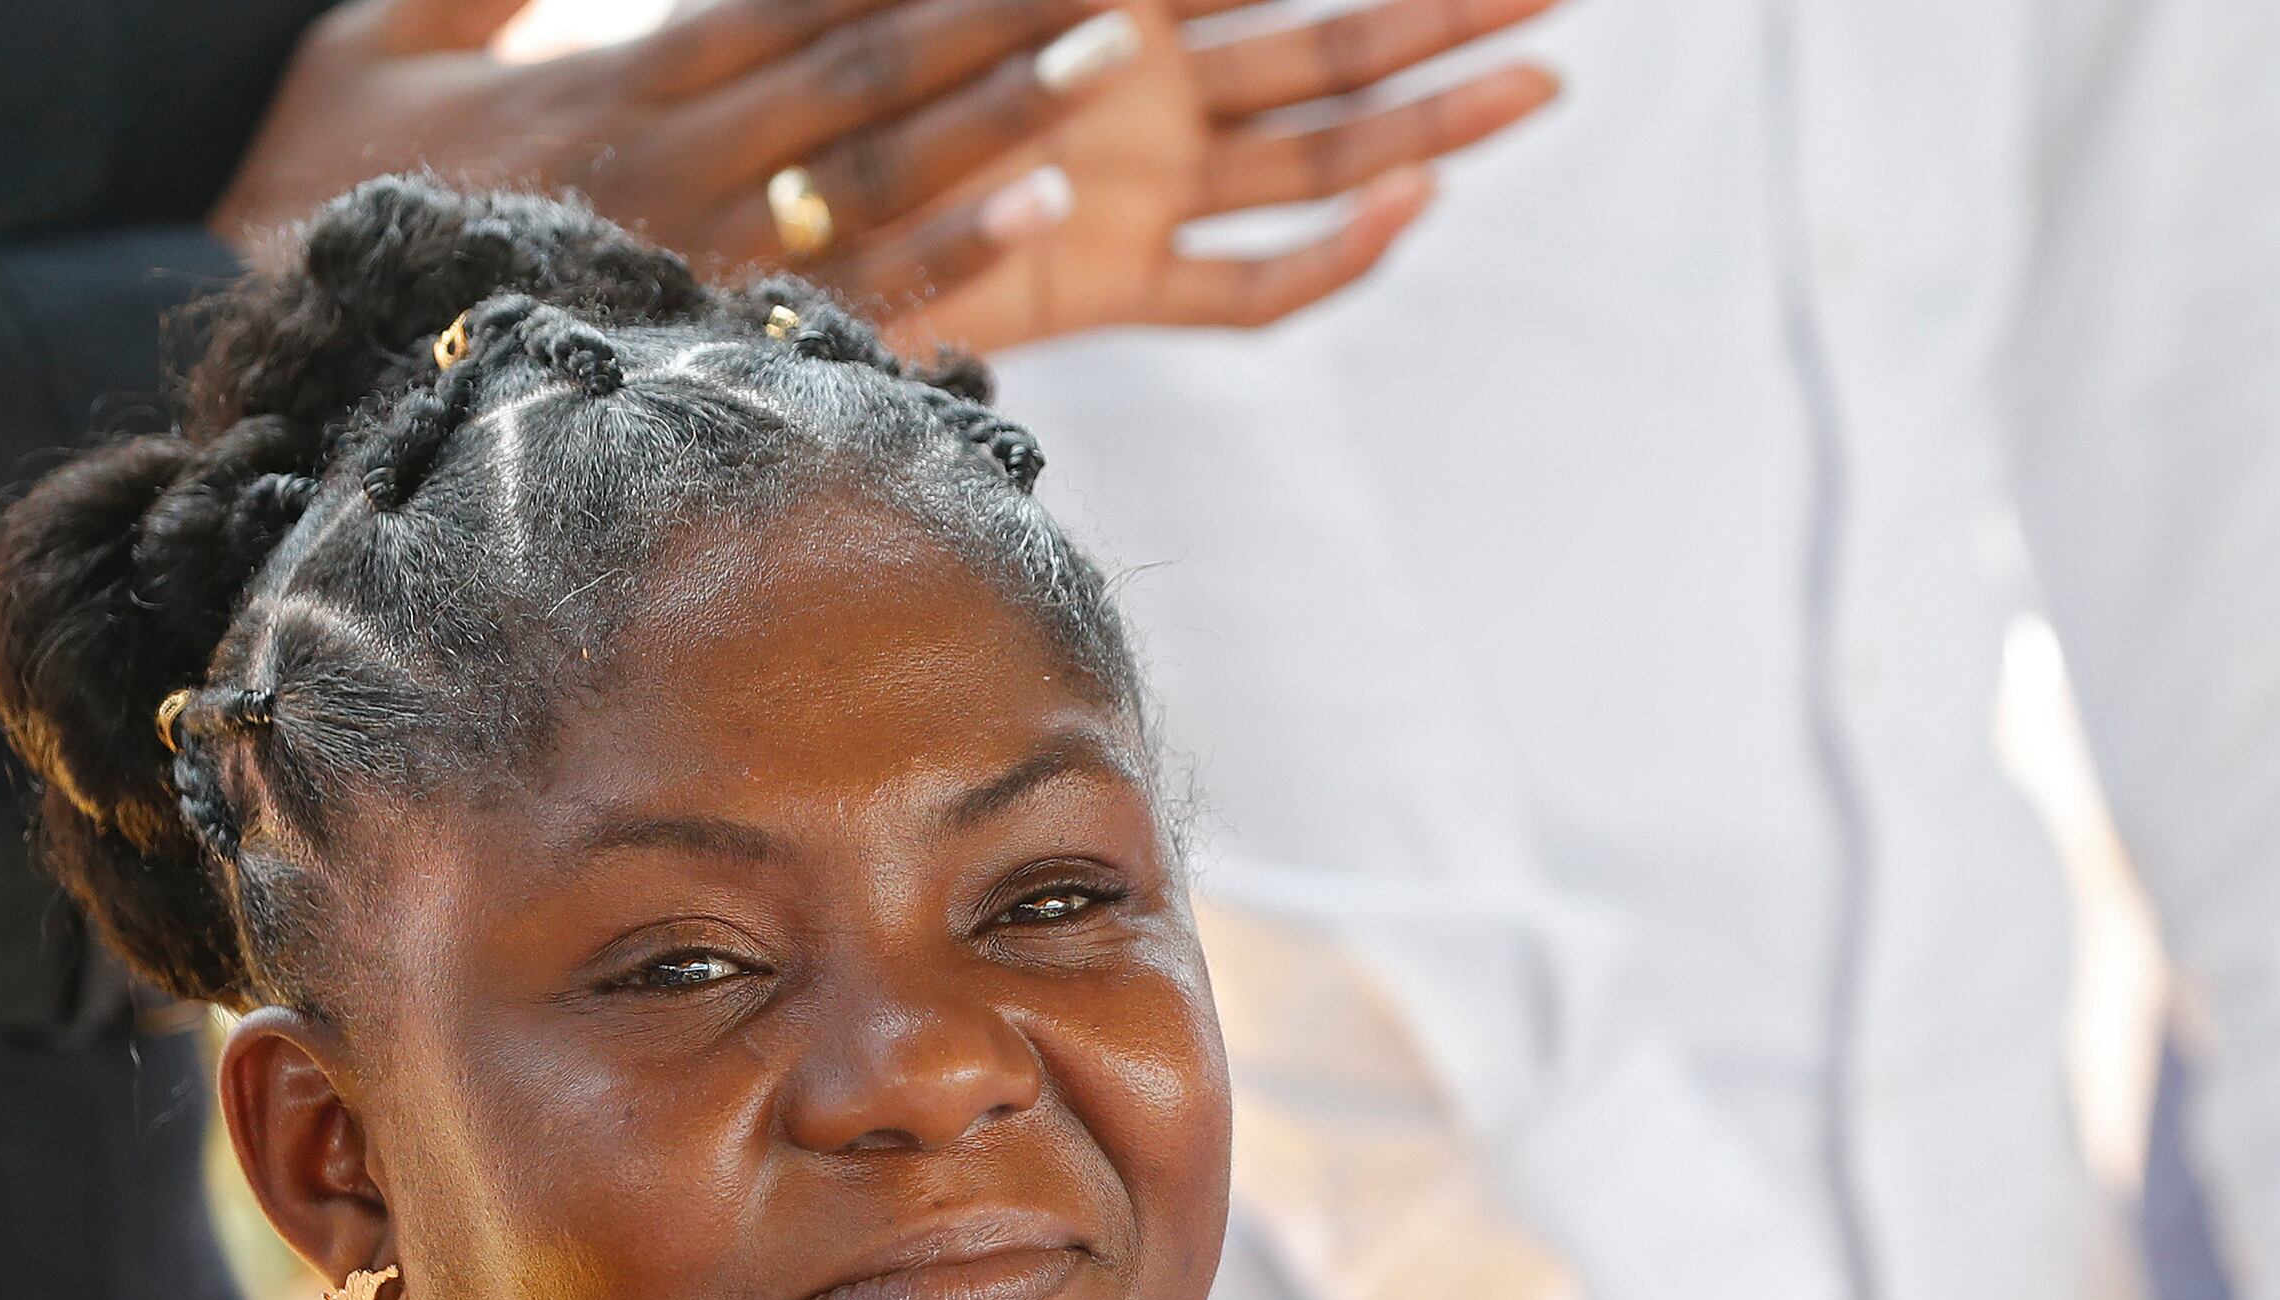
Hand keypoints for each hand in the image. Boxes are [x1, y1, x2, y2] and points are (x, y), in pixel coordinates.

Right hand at [215, 0, 1139, 307]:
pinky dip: (953, 257)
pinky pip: (848, 299)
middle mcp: (672, 161)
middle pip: (860, 70)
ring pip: (878, 171)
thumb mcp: (386, 33)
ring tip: (1111, 65)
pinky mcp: (702, 345)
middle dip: (991, 14)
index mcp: (612, 78)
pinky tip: (1042, 217)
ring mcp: (696, 257)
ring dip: (1001, 116)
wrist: (266, 350)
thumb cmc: (313, 180)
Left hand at [888, 0, 1565, 351]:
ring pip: (1325, 153)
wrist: (741, 193)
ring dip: (1432, 121)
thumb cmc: (835, 48)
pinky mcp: (1113, 285)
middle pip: (1338, 56)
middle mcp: (1153, 94)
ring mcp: (1147, 189)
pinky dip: (1330, 257)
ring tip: (1538, 81)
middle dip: (1447, 24)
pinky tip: (1409, 203)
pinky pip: (1247, 290)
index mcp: (1122, 5)